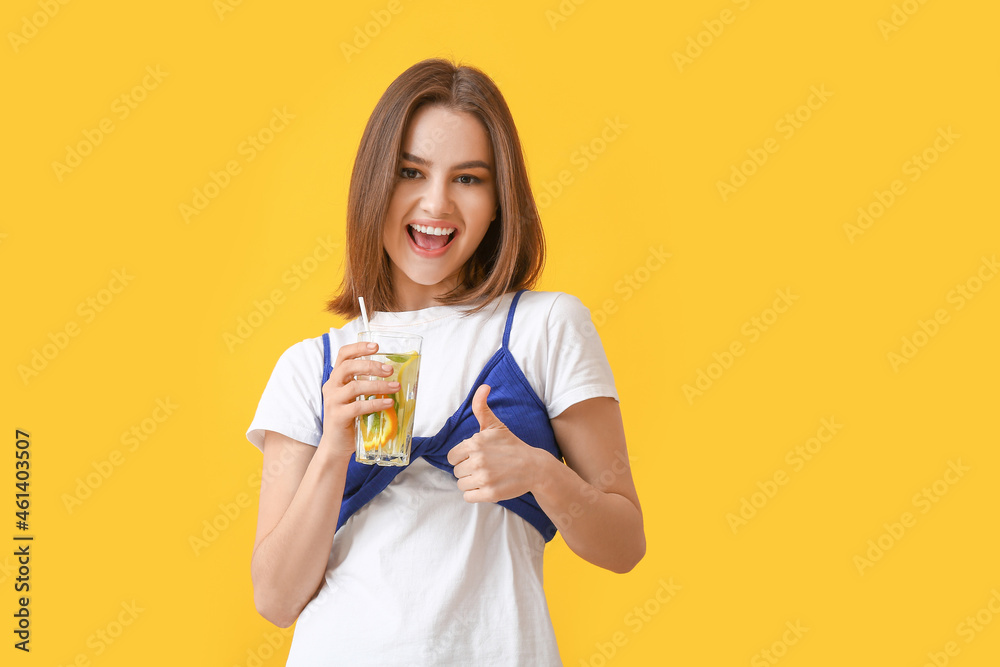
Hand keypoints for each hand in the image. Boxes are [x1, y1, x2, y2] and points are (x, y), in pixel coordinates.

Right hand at [319, 342, 398, 458]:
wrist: (336, 446)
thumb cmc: (350, 420)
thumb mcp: (356, 398)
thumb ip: (366, 386)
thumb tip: (395, 378)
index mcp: (336, 379)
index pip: (343, 355)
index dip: (359, 347)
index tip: (376, 346)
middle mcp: (331, 387)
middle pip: (348, 367)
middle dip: (371, 365)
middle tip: (389, 370)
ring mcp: (333, 402)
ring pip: (355, 387)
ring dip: (378, 386)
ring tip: (395, 387)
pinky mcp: (338, 417)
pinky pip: (358, 407)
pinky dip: (375, 404)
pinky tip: (388, 404)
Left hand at [447, 385, 542, 502]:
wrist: (534, 467)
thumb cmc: (511, 446)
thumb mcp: (495, 425)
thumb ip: (481, 407)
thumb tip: (483, 386)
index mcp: (475, 443)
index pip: (452, 457)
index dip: (462, 458)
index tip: (475, 458)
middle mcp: (478, 460)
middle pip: (456, 471)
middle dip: (468, 470)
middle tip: (485, 467)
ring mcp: (484, 477)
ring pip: (461, 485)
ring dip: (471, 483)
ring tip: (487, 477)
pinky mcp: (490, 493)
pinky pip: (468, 497)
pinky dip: (476, 494)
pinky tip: (488, 487)